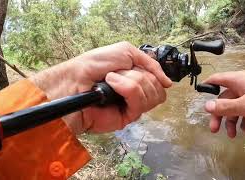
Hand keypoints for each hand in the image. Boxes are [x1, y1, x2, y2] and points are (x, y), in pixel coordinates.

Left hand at [30, 42, 171, 133]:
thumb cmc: (94, 65)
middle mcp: (137, 94)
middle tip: (121, 73)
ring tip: (113, 80)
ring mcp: (133, 106)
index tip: (142, 69)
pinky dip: (127, 88)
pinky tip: (113, 86)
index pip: (160, 82)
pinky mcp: (127, 117)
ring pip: (152, 96)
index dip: (155, 74)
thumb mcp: (126, 51)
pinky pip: (140, 103)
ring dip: (132, 81)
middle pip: (159, 90)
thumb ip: (150, 62)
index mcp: (138, 79)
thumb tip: (168, 83)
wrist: (77, 80)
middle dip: (141, 76)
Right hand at [203, 70, 244, 137]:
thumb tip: (207, 105)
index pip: (217, 79)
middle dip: (219, 115)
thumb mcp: (244, 106)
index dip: (207, 85)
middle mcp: (244, 85)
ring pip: (237, 106)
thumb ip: (224, 106)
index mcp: (238, 80)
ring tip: (233, 135)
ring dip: (233, 121)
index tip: (200, 93)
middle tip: (214, 129)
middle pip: (225, 98)